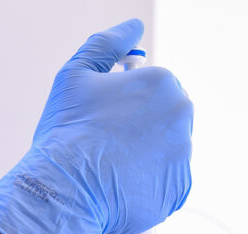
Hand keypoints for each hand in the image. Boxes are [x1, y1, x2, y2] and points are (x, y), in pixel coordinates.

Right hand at [0, 18, 193, 233]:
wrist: (64, 191)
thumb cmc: (66, 132)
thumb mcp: (76, 74)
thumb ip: (107, 44)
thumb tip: (134, 27)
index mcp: (162, 83)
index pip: (156, 90)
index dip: (128, 105)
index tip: (108, 121)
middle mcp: (181, 116)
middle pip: (167, 120)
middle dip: (143, 131)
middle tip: (109, 146)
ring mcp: (183, 155)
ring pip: (167, 153)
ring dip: (146, 159)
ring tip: (113, 170)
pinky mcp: (179, 190)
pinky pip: (168, 185)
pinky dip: (149, 187)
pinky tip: (122, 188)